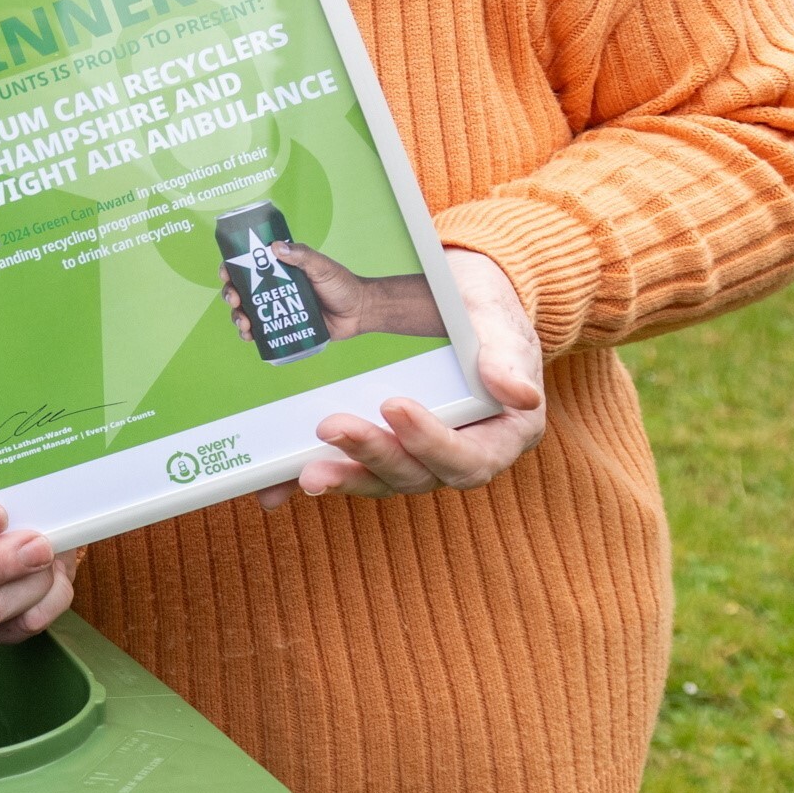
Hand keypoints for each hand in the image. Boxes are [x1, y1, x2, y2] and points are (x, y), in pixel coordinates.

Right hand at [214, 240, 444, 341]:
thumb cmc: (342, 285)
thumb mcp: (322, 266)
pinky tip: (249, 337)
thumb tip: (275, 247)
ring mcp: (278, 309)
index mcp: (279, 270)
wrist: (360, 312)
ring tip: (244, 323)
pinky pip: (262, 332)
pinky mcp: (284, 327)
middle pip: (241, 290)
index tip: (226, 272)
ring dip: (238, 317)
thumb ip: (302, 256)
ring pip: (247, 312)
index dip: (232, 268)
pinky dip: (251, 335)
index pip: (248, 265)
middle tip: (235, 300)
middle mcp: (274, 288)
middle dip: (231, 295)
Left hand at [254, 247, 548, 507]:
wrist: (458, 302)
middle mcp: (457, 455)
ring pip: (381, 479)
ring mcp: (414, 456)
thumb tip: (521, 395)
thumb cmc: (488, 316)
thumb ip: (506, 357)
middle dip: (373, 456)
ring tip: (304, 472)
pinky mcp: (380, 447)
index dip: (431, 443)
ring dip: (343, 477)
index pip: (468, 459)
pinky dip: (314, 479)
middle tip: (332, 427)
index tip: (395, 406)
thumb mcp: (502, 325)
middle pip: (417, 475)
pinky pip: (348, 470)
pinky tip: (272, 490)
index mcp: (500, 437)